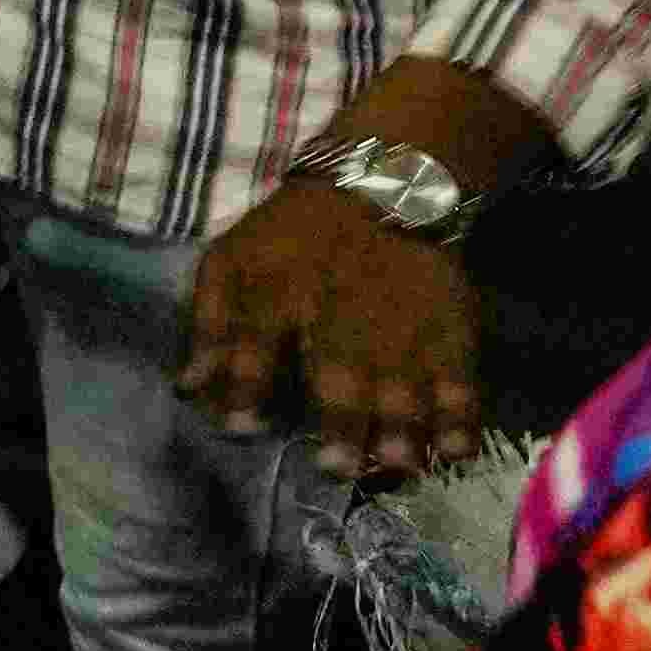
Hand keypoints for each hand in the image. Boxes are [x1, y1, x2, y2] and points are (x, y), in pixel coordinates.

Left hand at [177, 177, 489, 477]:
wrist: (383, 185)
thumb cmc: (295, 234)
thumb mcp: (234, 259)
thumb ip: (210, 324)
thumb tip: (189, 389)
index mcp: (278, 294)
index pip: (256, 341)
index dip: (247, 383)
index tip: (242, 426)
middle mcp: (342, 318)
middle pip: (342, 371)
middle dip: (340, 420)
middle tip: (336, 466)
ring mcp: (401, 329)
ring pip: (404, 384)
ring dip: (402, 428)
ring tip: (397, 463)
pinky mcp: (450, 334)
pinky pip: (460, 382)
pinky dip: (460, 419)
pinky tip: (455, 452)